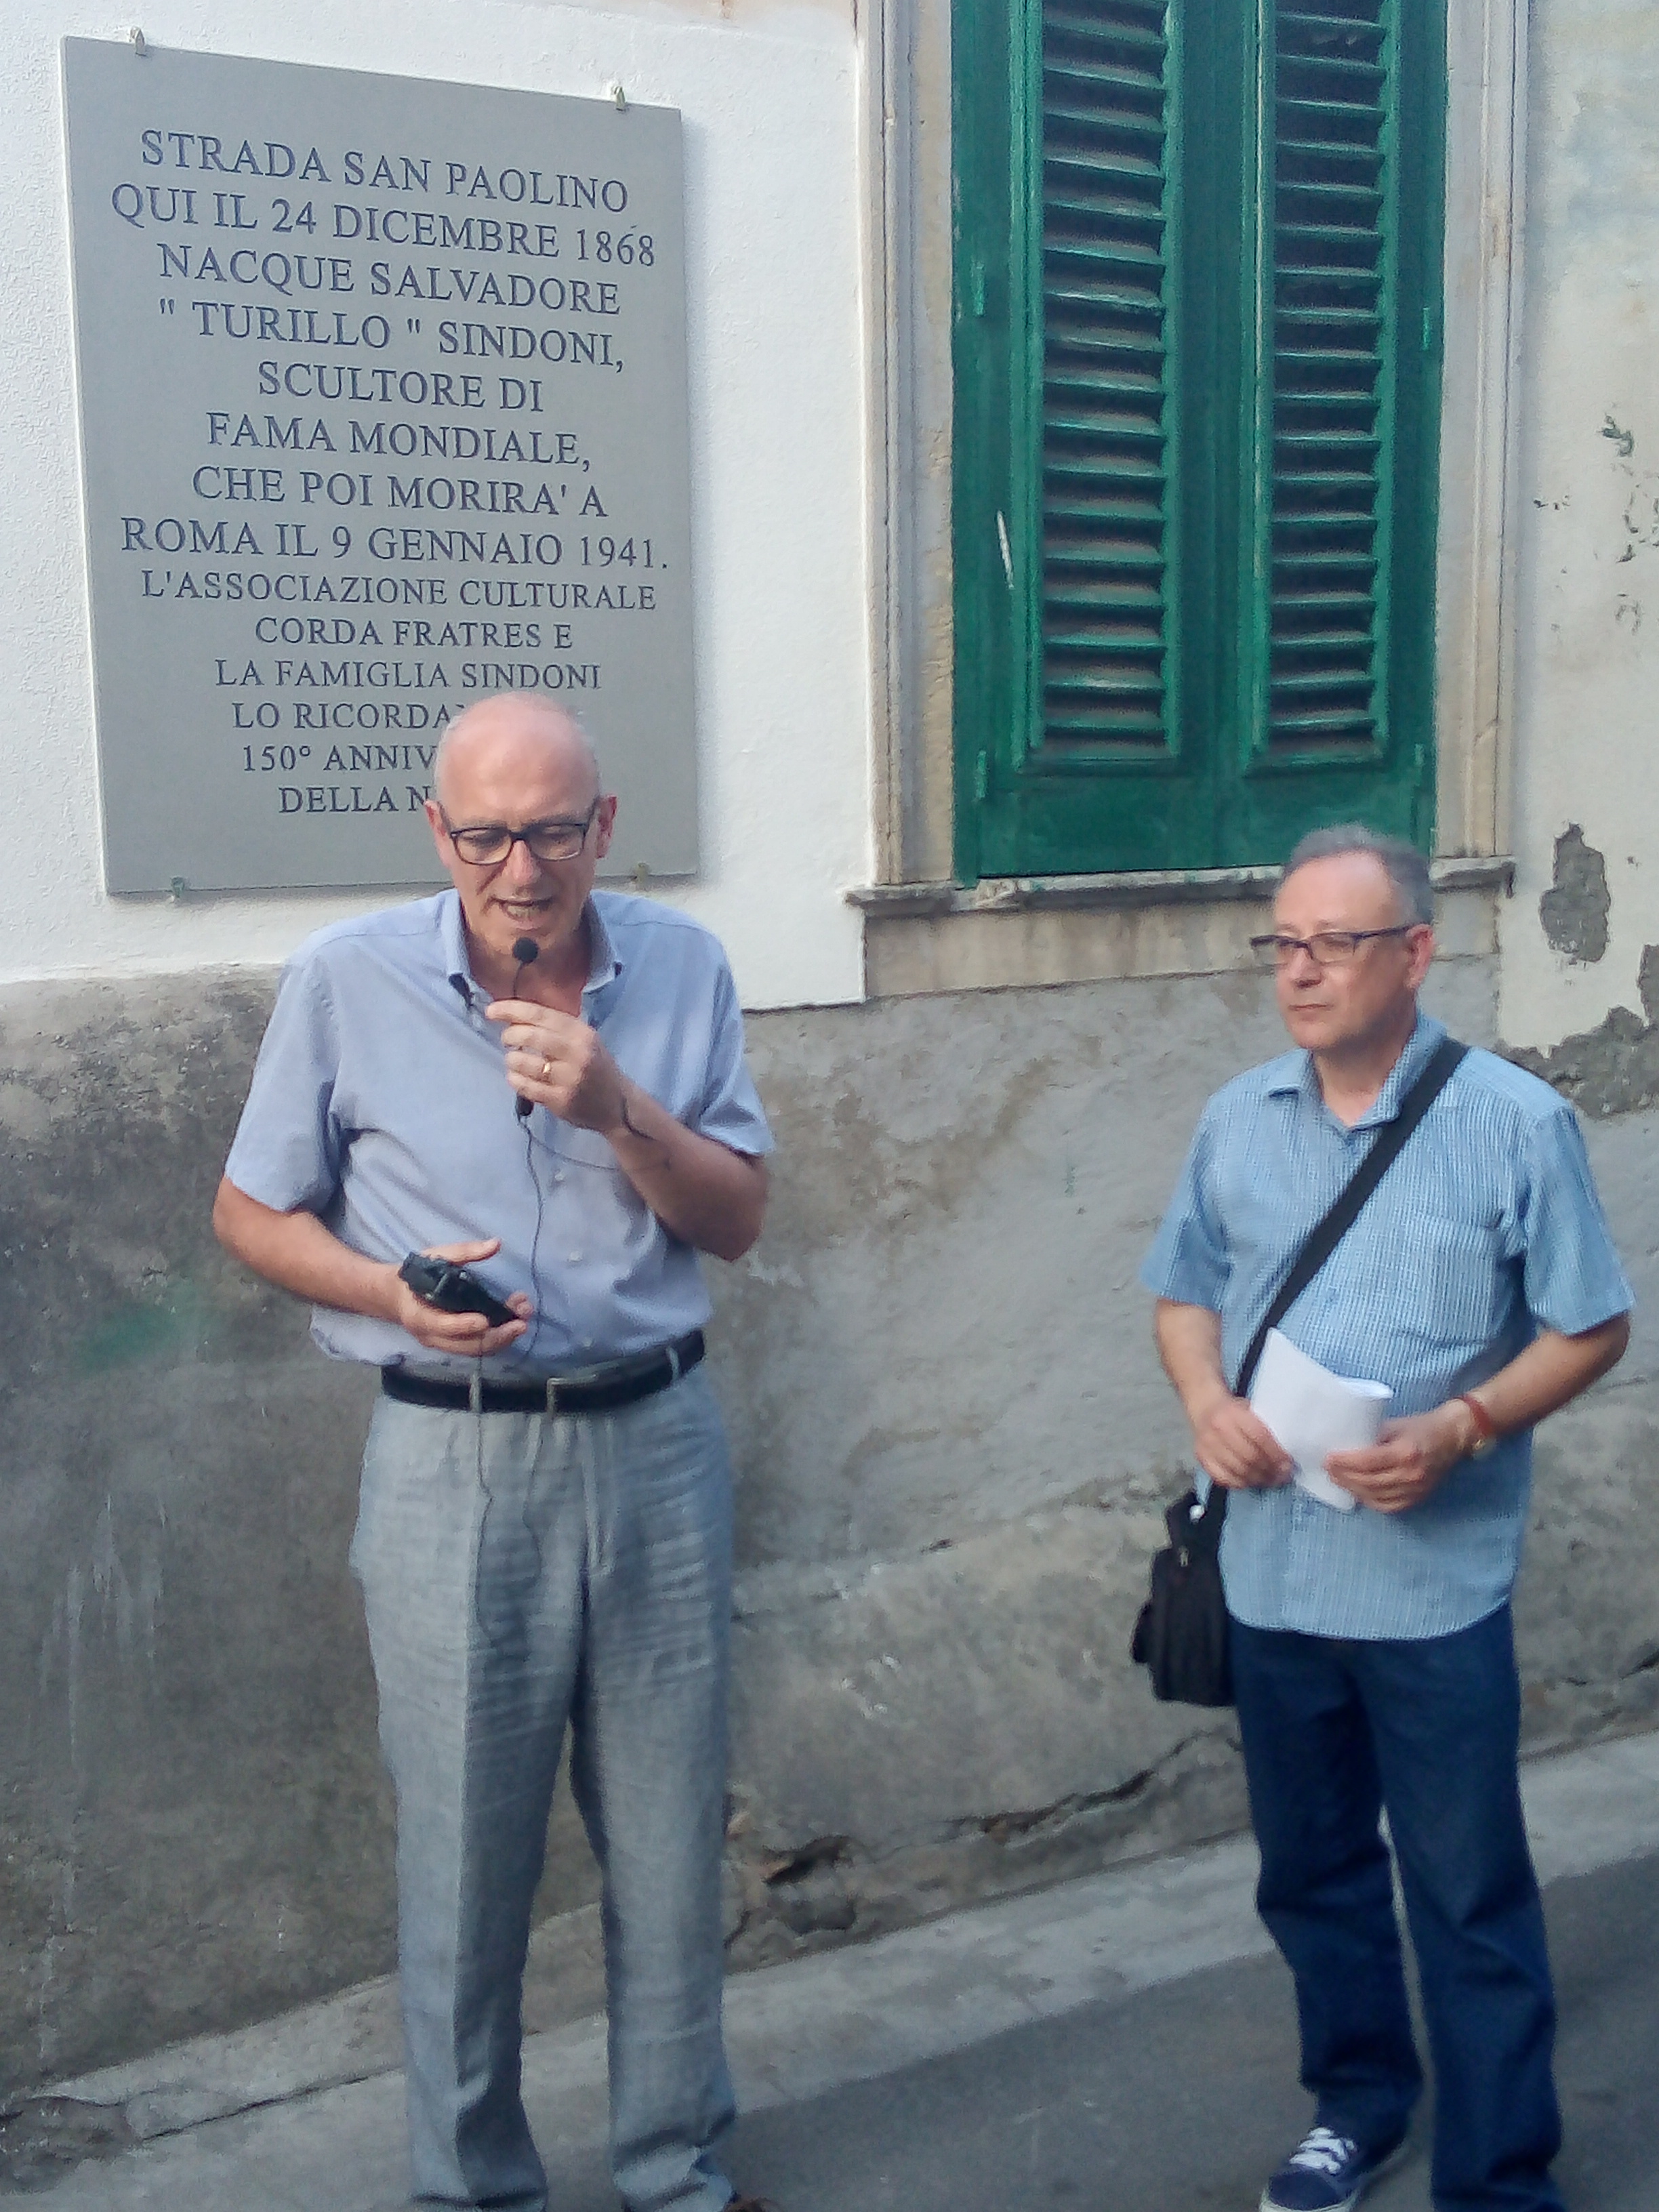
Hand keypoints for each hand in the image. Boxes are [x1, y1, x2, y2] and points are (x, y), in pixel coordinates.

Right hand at [386, 1237, 530, 1355]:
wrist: (396, 1297)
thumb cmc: (415, 1275)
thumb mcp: (435, 1257)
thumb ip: (464, 1252)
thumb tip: (495, 1244)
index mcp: (419, 1315)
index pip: (443, 1325)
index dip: (464, 1325)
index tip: (487, 1320)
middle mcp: (431, 1336)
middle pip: (465, 1346)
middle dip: (496, 1336)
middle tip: (521, 1323)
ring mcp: (443, 1343)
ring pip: (475, 1350)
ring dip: (503, 1337)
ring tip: (523, 1318)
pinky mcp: (453, 1344)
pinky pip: (477, 1347)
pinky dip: (498, 1337)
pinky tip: (514, 1320)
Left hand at [487, 999, 627, 1131]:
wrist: (618, 1104)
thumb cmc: (596, 1066)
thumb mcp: (585, 1039)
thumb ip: (556, 1028)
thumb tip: (516, 1016)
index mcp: (581, 1033)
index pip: (540, 1014)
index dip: (511, 1010)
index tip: (491, 1010)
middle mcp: (577, 1053)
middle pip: (530, 1036)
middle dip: (510, 1036)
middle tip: (507, 1040)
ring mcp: (568, 1078)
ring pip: (523, 1063)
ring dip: (511, 1060)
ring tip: (514, 1061)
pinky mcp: (560, 1100)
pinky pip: (526, 1086)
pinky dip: (515, 1079)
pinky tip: (517, 1077)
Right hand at [1192, 1393, 1294, 1490]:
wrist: (1204, 1407)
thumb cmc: (1234, 1411)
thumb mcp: (1250, 1410)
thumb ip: (1265, 1428)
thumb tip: (1284, 1458)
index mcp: (1233, 1413)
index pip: (1260, 1437)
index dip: (1276, 1454)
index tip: (1288, 1465)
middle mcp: (1218, 1429)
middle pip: (1249, 1457)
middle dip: (1269, 1471)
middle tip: (1281, 1477)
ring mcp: (1207, 1445)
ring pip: (1238, 1470)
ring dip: (1258, 1479)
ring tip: (1269, 1480)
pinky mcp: (1202, 1458)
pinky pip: (1223, 1478)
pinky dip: (1240, 1483)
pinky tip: (1251, 1481)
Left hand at [1325, 1404, 1468, 1513]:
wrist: (1454, 1438)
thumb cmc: (1423, 1426)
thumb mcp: (1395, 1424)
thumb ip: (1372, 1435)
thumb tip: (1345, 1444)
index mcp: (1405, 1452)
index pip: (1368, 1462)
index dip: (1345, 1462)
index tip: (1328, 1458)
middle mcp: (1411, 1474)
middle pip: (1369, 1482)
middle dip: (1344, 1477)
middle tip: (1328, 1470)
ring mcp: (1415, 1489)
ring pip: (1376, 1497)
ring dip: (1354, 1490)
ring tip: (1339, 1480)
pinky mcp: (1418, 1498)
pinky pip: (1389, 1506)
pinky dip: (1370, 1501)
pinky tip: (1358, 1492)